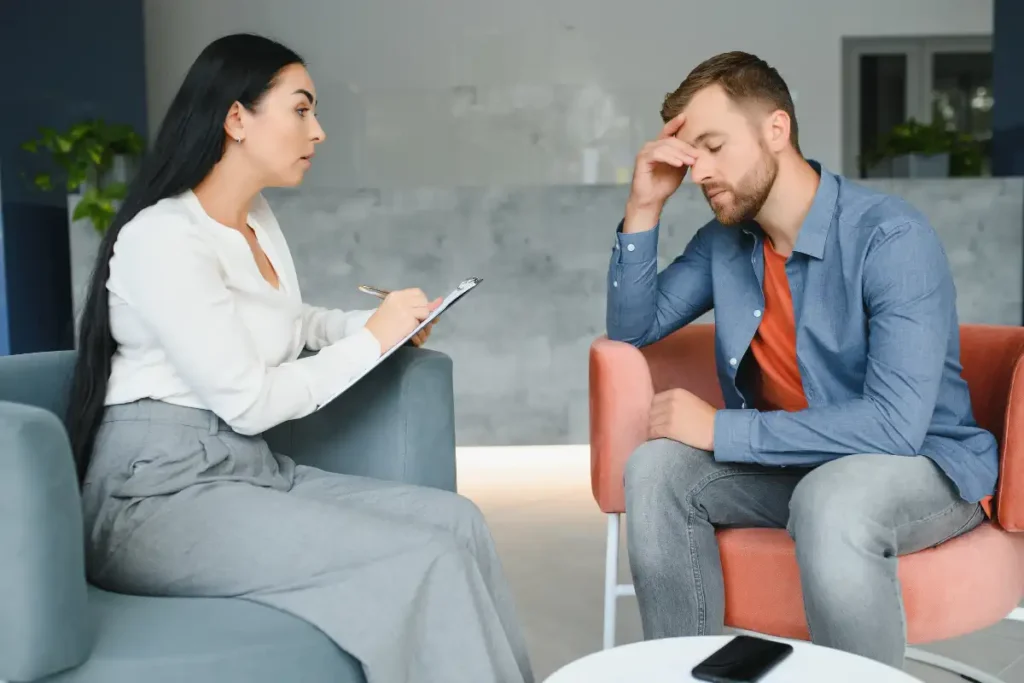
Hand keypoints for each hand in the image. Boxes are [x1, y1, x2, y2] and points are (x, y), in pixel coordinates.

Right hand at [364, 288, 440, 352]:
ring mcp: (406, 309)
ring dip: (424, 322)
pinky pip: (422, 323)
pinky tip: (412, 336)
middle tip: (420, 321)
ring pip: (426, 311)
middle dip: (425, 310)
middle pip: (424, 300)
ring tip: (415, 330)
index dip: (422, 301)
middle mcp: (401, 299)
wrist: (371, 339)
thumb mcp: (390, 311)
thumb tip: (436, 303)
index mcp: (395, 295)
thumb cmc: (377, 327)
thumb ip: (409, 306)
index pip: (417, 292)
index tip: (420, 310)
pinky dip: (420, 330)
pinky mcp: (410, 320)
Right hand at [624, 113, 698, 232]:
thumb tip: (700, 150)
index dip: (676, 123)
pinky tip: (678, 164)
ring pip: (665, 146)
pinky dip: (669, 158)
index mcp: (661, 146)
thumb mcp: (679, 168)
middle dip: (686, 147)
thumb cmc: (664, 185)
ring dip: (680, 153)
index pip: (668, 131)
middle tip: (697, 156)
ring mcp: (646, 151)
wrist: (652, 200)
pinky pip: (658, 154)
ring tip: (690, 162)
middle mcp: (652, 146)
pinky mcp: (642, 159)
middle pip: (671, 140)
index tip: (685, 117)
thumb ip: (685, 157)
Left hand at [648, 388, 716, 450]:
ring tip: (656, 435)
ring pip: (651, 422)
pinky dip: (652, 436)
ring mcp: (669, 414)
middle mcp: (670, 401)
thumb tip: (660, 410)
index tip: (657, 418)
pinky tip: (656, 439)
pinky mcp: (669, 428)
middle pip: (651, 411)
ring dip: (652, 429)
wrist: (718, 430)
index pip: (655, 400)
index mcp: (676, 393)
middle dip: (652, 420)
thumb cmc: (707, 417)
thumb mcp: (690, 401)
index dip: (655, 411)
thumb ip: (675, 402)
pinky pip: (653, 431)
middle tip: (656, 428)